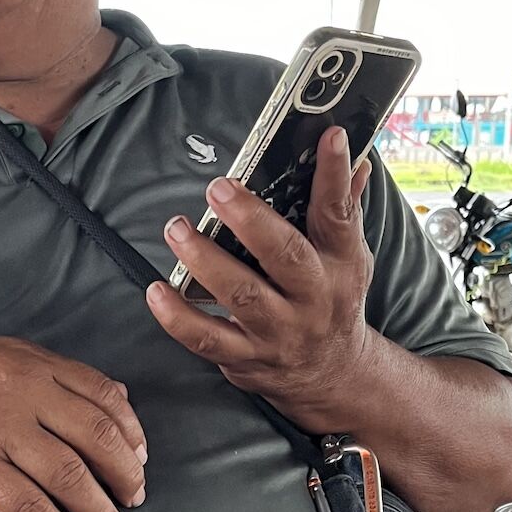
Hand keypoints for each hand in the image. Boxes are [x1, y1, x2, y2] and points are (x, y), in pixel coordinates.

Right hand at [0, 337, 146, 511]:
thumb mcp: (1, 356)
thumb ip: (56, 372)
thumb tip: (115, 395)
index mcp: (32, 365)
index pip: (103, 396)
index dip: (131, 431)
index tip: (141, 457)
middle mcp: (20, 395)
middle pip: (95, 436)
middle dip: (124, 473)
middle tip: (134, 496)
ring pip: (68, 473)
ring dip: (97, 505)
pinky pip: (27, 505)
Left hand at [149, 127, 373, 433]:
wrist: (331, 375)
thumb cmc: (334, 302)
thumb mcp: (351, 257)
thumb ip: (346, 207)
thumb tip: (355, 157)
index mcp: (340, 263)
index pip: (339, 213)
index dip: (334, 173)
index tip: (328, 136)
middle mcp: (313, 298)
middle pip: (285, 255)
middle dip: (250, 220)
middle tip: (218, 188)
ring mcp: (279, 331)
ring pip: (241, 296)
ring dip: (204, 261)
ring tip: (177, 229)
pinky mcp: (247, 357)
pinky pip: (207, 339)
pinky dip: (177, 318)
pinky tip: (156, 290)